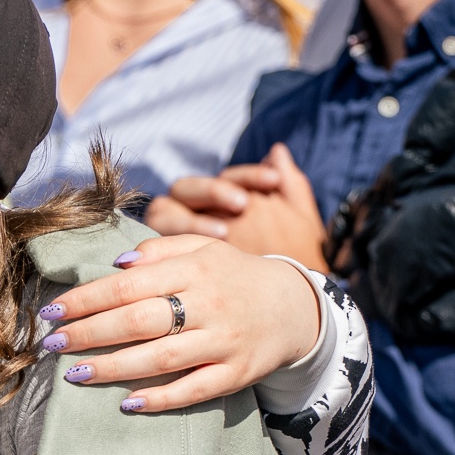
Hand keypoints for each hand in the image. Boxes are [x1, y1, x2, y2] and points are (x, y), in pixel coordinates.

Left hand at [36, 235, 321, 413]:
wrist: (294, 307)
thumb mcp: (202, 249)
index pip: (127, 285)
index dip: (85, 299)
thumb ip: (159, 251)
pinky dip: (161, 398)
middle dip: (89, 333)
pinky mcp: (237, 373)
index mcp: (194, 269)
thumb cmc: (232, 276)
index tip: (51, 311)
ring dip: (113, 367)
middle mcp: (208, 303)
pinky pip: (194, 389)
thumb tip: (115, 263)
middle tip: (51, 344)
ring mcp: (223, 341)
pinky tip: (127, 402)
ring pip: (161, 358)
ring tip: (75, 374)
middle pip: (138, 320)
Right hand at [152, 145, 327, 267]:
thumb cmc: (285, 258)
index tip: (274, 180)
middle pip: (189, 188)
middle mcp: (191, 209)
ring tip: (223, 232)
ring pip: (166, 210)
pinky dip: (175, 241)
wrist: (277, 304)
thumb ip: (291, 186)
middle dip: (214, 192)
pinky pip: (158, 241)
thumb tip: (278, 151)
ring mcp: (171, 231)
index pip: (228, 177)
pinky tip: (200, 252)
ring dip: (192, 219)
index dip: (249, 175)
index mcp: (221, 197)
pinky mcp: (158, 255)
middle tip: (241, 204)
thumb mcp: (297, 222)